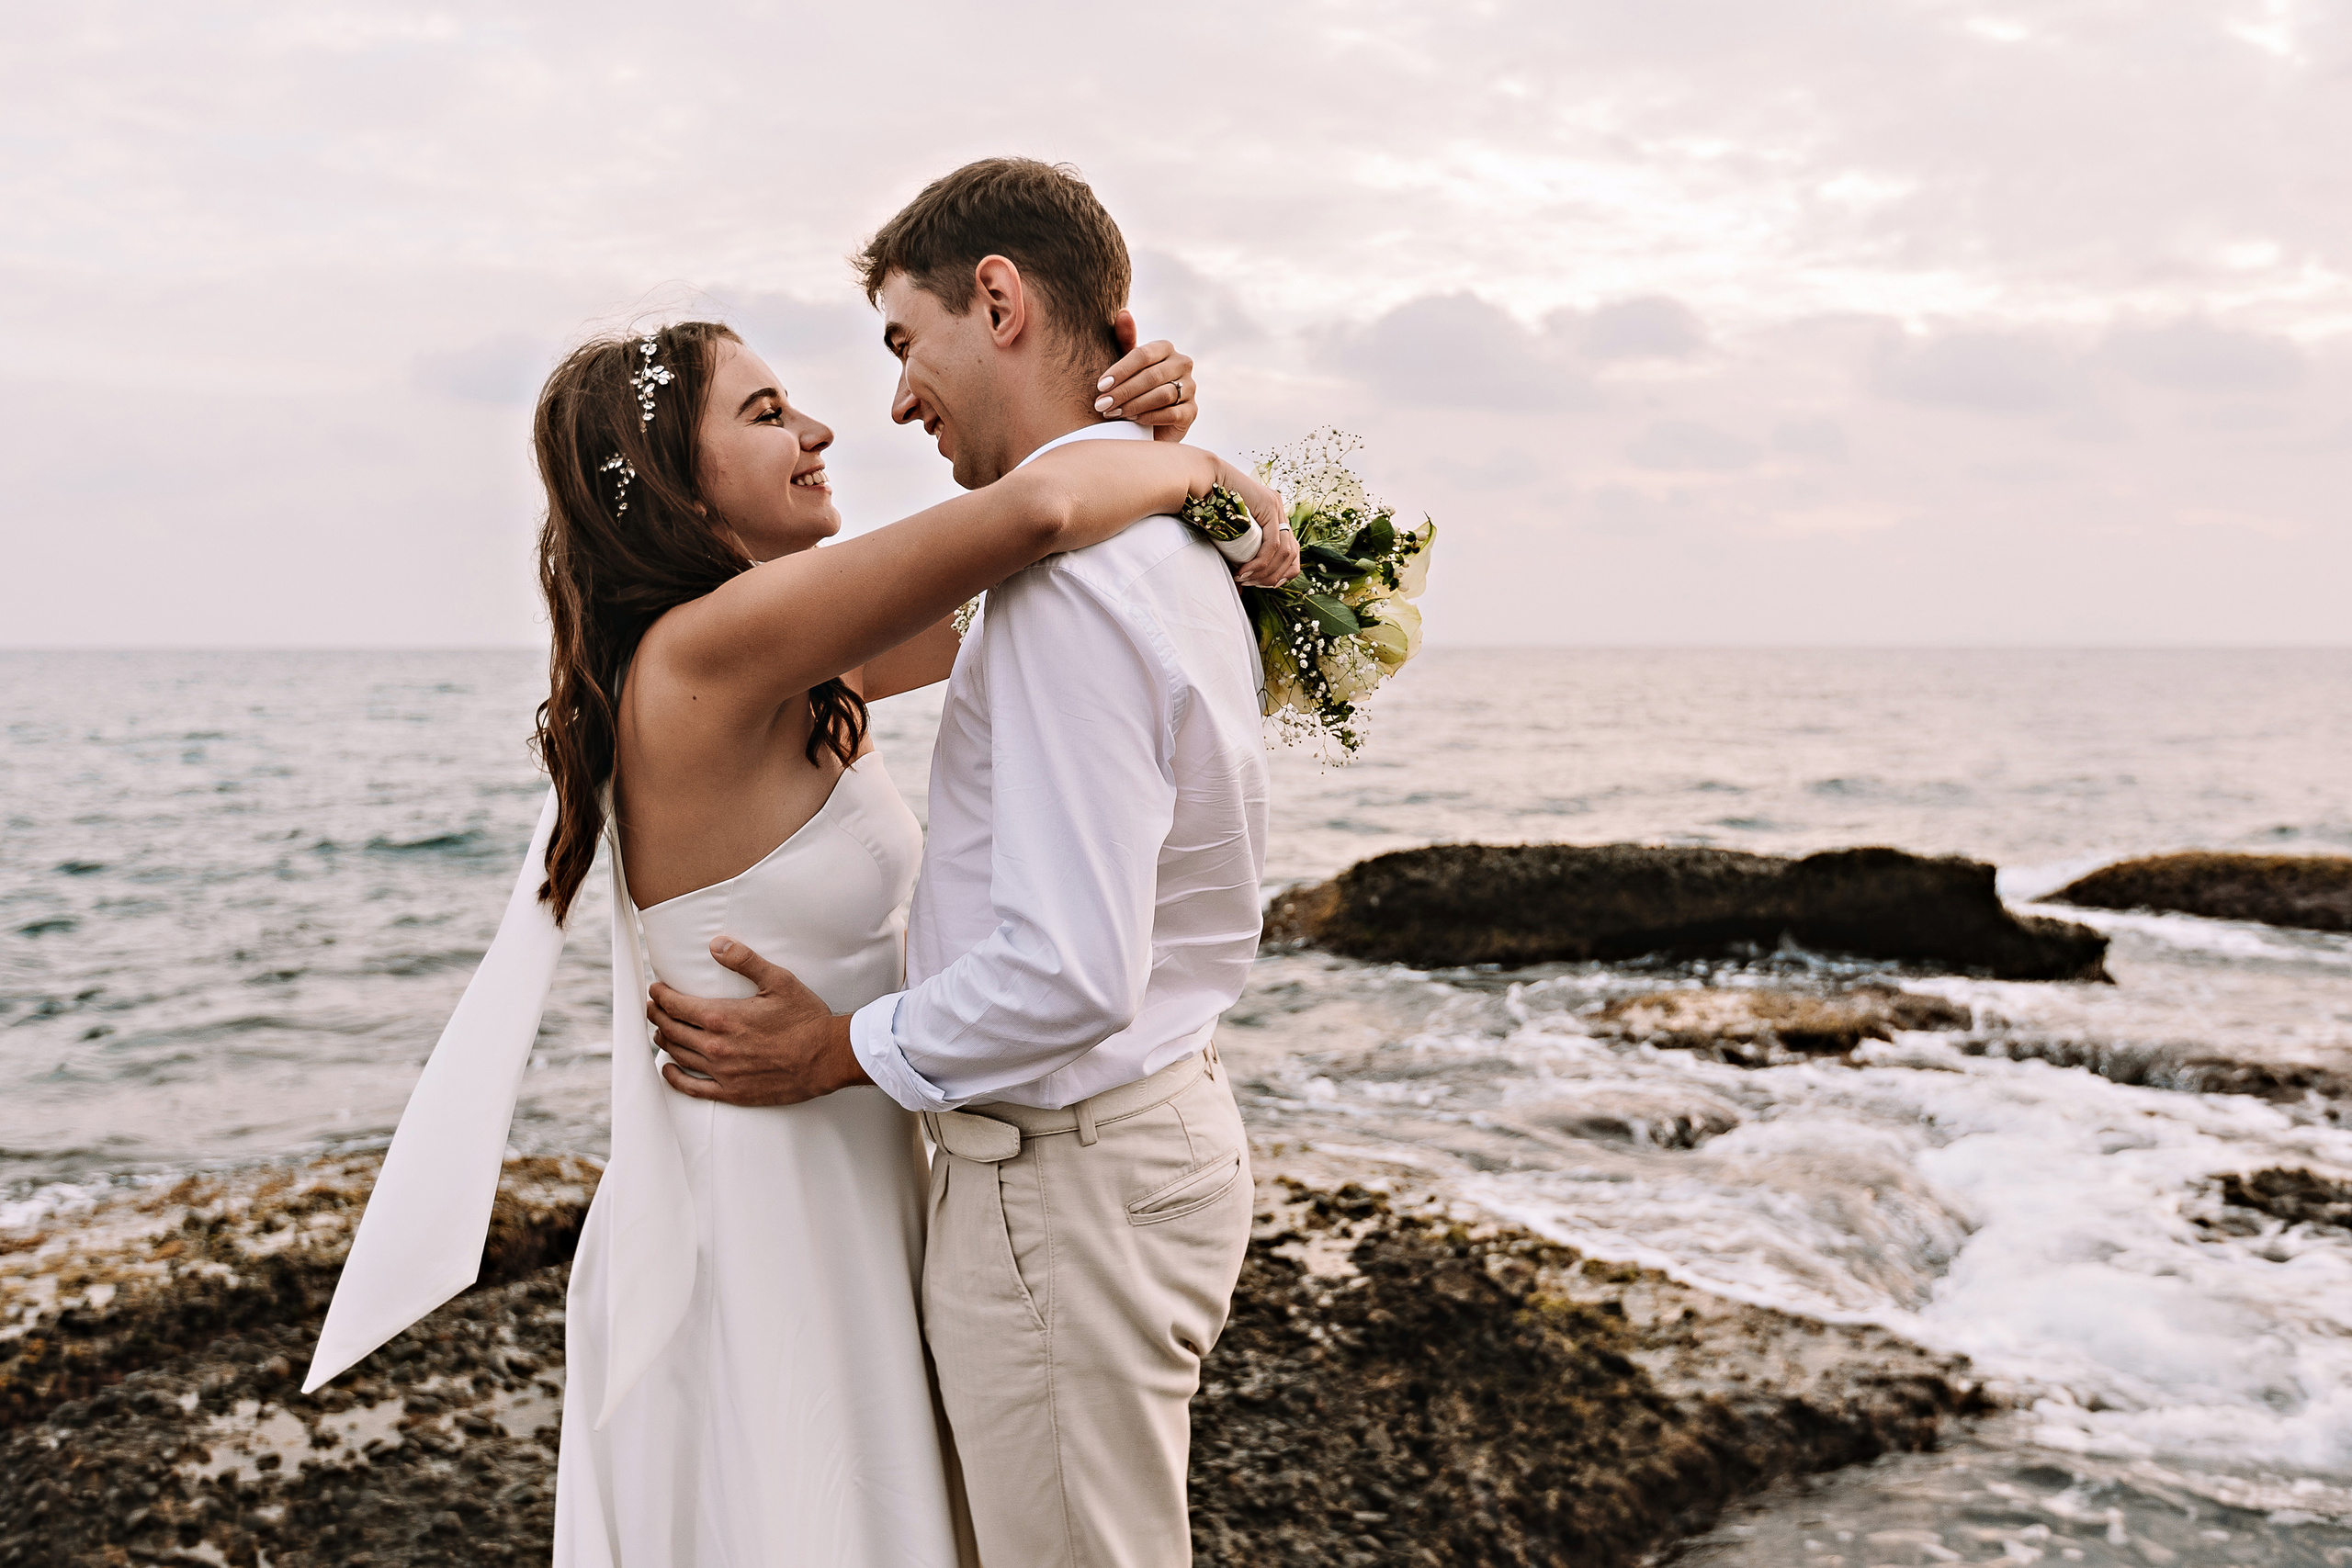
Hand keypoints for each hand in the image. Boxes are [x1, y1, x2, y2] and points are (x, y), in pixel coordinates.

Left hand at [646, 937, 870, 1105]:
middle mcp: (716, 1046)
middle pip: (672, 1030)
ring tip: (660, 1030)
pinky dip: (674, 1078)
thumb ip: (745, 960)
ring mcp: (722, 1072)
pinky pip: (692, 1088)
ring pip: (678, 1055)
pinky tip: (668, 1069)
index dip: (661, 995)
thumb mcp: (779, 981)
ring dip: (663, 1040)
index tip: (655, 989)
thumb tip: (716, 944)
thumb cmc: (806, 1019)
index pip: (676, 1005)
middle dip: (657, 1015)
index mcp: (723, 1017)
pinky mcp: (732, 1092)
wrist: (828, 1058)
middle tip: (652, 1007)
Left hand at [1095, 311, 1194, 441]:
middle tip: (1102, 404)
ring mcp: (1190, 388)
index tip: (1100, 385)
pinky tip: (1132, 421)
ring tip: (1113, 413)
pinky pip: (1171, 413)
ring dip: (1134, 405)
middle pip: (1152, 376)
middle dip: (1124, 391)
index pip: (1143, 355)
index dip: (1120, 370)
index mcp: (1166, 348)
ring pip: (1162, 395)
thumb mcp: (1128, 365)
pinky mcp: (1192, 411)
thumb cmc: (1135, 387)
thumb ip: (1125, 340)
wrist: (1150, 421)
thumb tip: (1123, 312)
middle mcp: (1182, 364)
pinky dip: (1149, 417)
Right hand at [1219, 462, 1299, 586]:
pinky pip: (1273, 543)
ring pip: (1285, 551)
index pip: (1292, 552)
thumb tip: (1242, 590)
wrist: (1202, 483)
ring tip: (1245, 579)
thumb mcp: (1232, 541)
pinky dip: (1261, 562)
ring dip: (1266, 572)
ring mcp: (1277, 506)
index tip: (1263, 584)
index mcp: (1275, 518)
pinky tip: (1245, 571)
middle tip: (1251, 584)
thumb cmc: (1210, 512)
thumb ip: (1240, 561)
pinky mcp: (1269, 504)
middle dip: (1273, 577)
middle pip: (1292, 554)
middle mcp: (1280, 511)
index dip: (1283, 573)